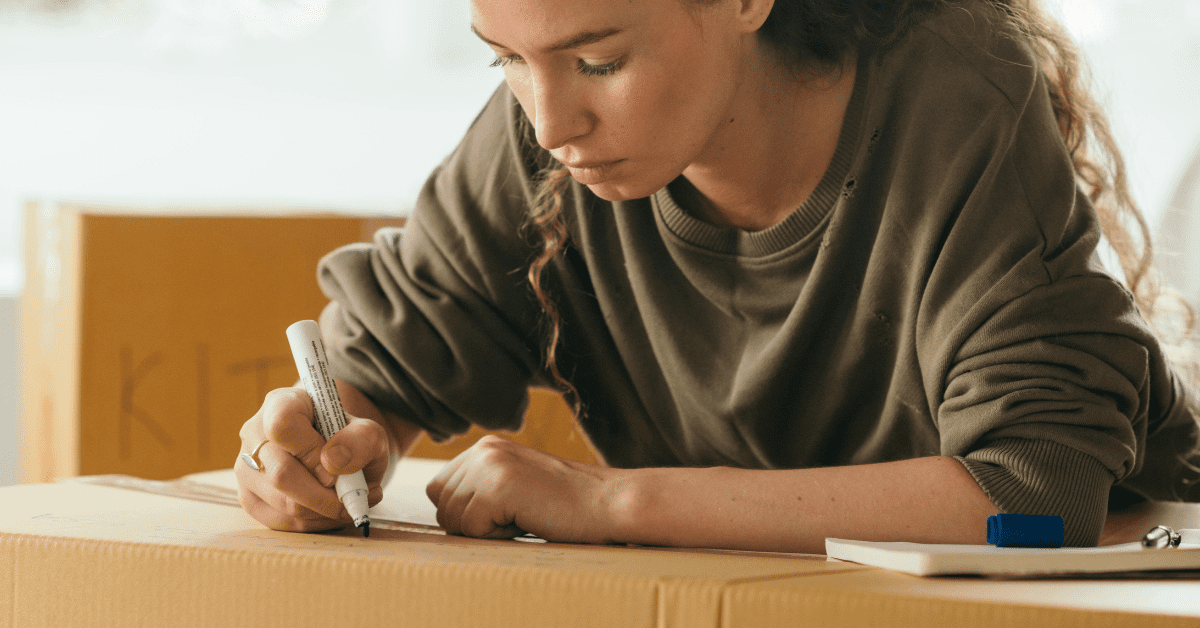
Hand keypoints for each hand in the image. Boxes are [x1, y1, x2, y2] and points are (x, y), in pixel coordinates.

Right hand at [235, 387, 389, 531]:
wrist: (336, 450)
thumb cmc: (348, 438)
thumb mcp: (368, 432)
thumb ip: (360, 440)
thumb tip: (333, 462)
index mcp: (281, 403)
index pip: (283, 425)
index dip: (312, 451)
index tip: (335, 464)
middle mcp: (254, 434)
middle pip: (280, 474)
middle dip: (324, 493)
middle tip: (349, 493)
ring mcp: (246, 469)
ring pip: (283, 503)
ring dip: (324, 511)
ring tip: (347, 502)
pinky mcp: (250, 499)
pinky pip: (281, 522)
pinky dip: (314, 522)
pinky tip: (331, 512)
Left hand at [426, 435, 616, 543]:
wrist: (607, 503)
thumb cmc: (567, 504)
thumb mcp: (516, 484)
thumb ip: (481, 487)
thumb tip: (443, 509)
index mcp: (486, 447)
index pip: (440, 490)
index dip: (466, 512)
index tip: (505, 511)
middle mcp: (484, 450)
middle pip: (442, 505)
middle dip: (472, 524)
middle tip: (517, 515)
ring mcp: (490, 465)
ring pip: (452, 519)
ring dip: (486, 530)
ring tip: (523, 516)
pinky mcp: (498, 487)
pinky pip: (470, 529)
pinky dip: (497, 536)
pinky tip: (527, 520)